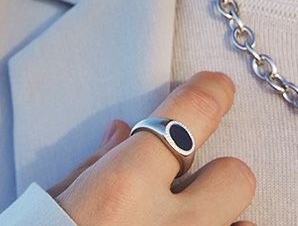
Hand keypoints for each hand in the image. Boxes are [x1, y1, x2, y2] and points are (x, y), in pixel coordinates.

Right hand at [47, 70, 256, 224]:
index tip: (217, 86)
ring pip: (245, 223)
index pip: (194, 112)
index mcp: (124, 190)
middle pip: (235, 176)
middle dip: (213, 178)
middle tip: (186, 188)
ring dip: (221, 219)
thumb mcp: (53, 205)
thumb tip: (121, 136)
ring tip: (191, 224)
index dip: (211, 92)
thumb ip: (92, 170)